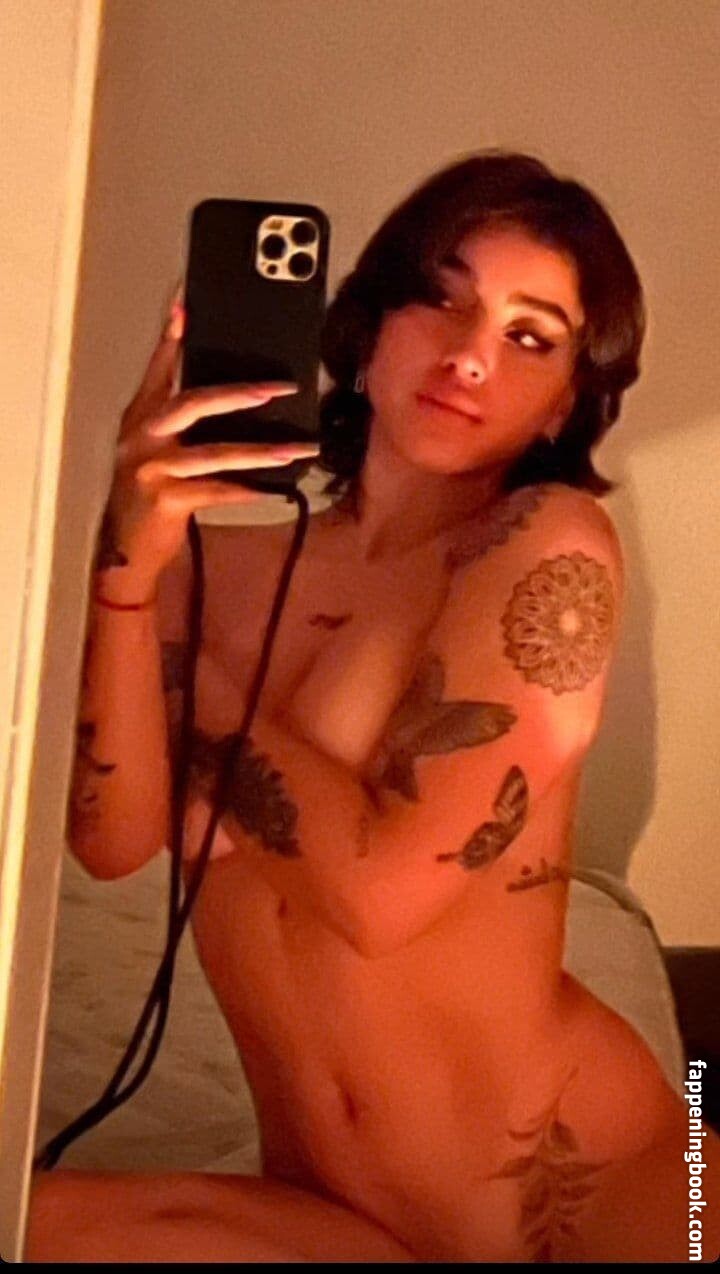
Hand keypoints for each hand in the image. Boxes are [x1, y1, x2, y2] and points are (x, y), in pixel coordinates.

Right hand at [99, 289, 318, 592]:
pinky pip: (218, 490)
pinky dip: (248, 490)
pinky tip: (275, 489)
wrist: (123, 552)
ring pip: (216, 452)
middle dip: (239, 394)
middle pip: (193, 403)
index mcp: (140, 419)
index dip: (171, 338)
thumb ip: (177, 425)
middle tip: (278, 388)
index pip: (158, 370)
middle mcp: (142, 437)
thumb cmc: (146, 499)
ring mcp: (152, 469)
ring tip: (297, 448)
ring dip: (262, 451)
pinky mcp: (166, 500)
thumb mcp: (153, 453)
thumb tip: (230, 400)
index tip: (186, 305)